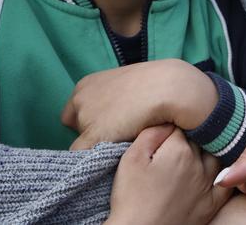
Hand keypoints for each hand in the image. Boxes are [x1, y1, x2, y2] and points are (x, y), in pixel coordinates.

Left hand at [63, 60, 217, 149]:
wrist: (170, 87)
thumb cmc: (158, 84)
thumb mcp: (130, 83)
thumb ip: (116, 97)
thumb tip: (119, 113)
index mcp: (86, 84)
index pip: (75, 111)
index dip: (92, 122)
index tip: (110, 126)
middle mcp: (80, 99)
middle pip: (76, 127)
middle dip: (94, 133)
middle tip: (120, 133)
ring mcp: (84, 117)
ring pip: (80, 143)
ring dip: (98, 146)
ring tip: (124, 143)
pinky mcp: (92, 136)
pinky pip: (82, 158)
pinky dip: (94, 163)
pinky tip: (115, 160)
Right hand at [106, 125, 230, 224]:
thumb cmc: (131, 197)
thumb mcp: (131, 158)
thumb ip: (152, 133)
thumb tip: (169, 121)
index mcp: (179, 151)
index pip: (182, 125)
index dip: (172, 126)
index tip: (166, 130)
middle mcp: (199, 166)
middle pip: (201, 140)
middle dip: (192, 136)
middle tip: (178, 141)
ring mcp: (208, 186)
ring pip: (217, 156)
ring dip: (210, 150)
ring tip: (197, 150)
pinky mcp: (211, 204)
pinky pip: (227, 182)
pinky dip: (225, 172)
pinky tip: (216, 169)